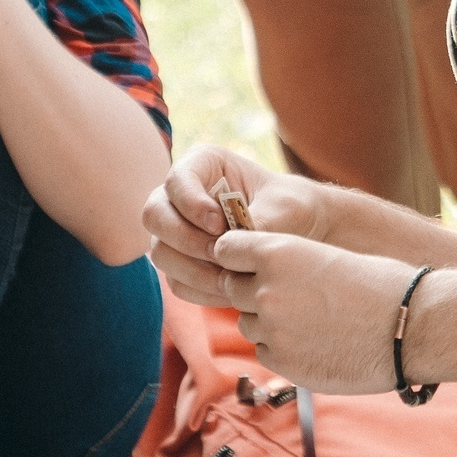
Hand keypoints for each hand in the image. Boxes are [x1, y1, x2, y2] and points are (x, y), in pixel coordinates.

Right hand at [146, 144, 338, 305]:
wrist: (301, 233)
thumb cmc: (293, 207)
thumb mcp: (284, 206)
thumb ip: (258, 220)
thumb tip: (229, 244)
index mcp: (202, 164)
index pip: (176, 180)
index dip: (191, 204)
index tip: (220, 224)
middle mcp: (180, 195)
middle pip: (154, 215)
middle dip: (186, 240)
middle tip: (222, 254)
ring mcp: (175, 230)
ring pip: (160, 252)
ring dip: (193, 271)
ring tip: (231, 278)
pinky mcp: (182, 262)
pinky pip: (175, 281)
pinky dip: (199, 290)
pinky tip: (230, 292)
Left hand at [211, 230, 417, 394]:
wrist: (411, 327)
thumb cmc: (379, 284)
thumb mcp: (326, 255)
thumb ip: (286, 264)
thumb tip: (257, 276)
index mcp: (277, 252)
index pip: (226, 249)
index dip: (237, 256)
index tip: (249, 263)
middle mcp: (266, 290)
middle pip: (231, 288)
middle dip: (250, 290)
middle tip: (286, 295)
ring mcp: (272, 330)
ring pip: (247, 323)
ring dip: (266, 322)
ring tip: (309, 320)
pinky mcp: (283, 363)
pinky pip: (265, 352)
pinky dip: (282, 348)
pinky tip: (315, 342)